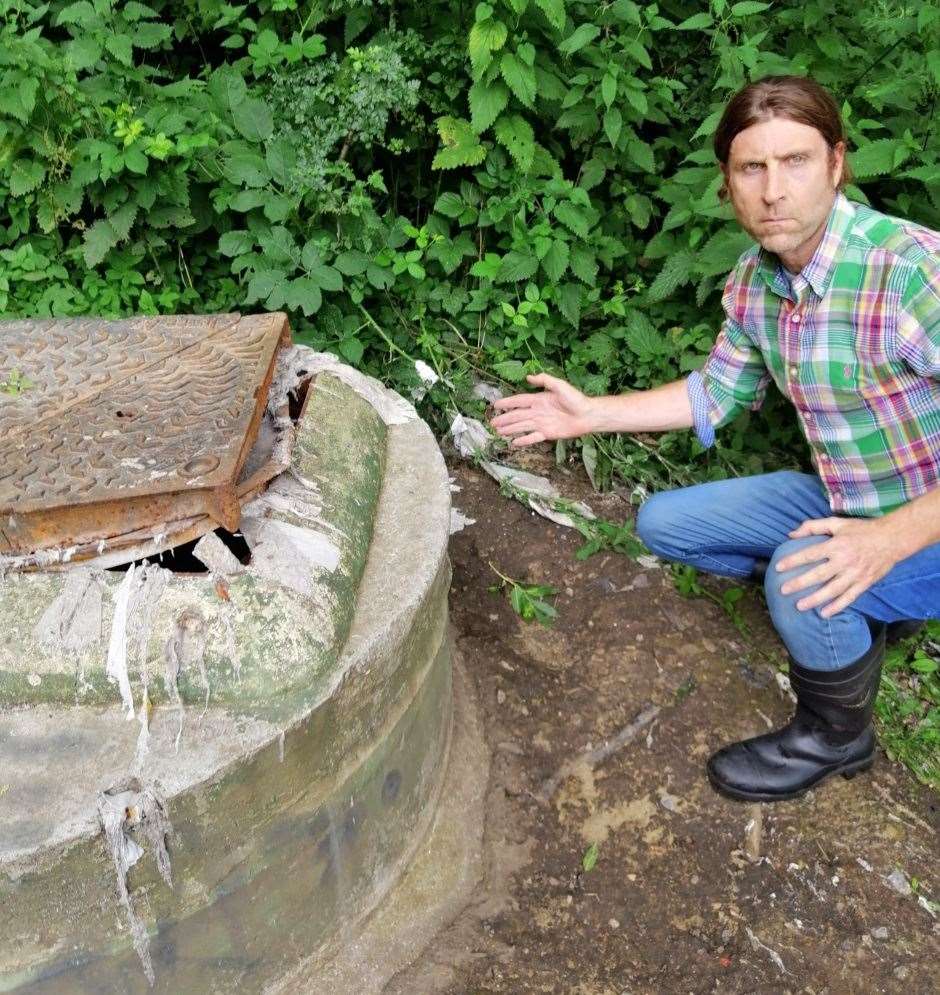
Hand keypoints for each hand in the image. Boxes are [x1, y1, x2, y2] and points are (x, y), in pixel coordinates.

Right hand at [489, 373, 593, 446]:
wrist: (588, 415)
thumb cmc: (576, 399)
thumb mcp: (560, 386)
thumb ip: (544, 380)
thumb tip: (528, 377)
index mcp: (539, 400)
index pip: (519, 401)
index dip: (507, 403)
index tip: (496, 405)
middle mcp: (538, 412)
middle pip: (517, 416)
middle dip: (504, 419)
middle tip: (492, 423)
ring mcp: (541, 423)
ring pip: (521, 427)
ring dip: (510, 429)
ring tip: (499, 432)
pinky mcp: (547, 433)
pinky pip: (532, 437)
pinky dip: (523, 440)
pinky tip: (514, 443)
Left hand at [775, 516, 899, 617]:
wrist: (892, 539)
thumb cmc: (861, 530)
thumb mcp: (837, 523)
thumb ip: (813, 526)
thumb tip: (791, 534)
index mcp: (836, 545)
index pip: (810, 554)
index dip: (793, 561)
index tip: (778, 567)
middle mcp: (845, 561)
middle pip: (818, 575)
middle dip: (800, 583)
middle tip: (783, 590)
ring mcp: (855, 574)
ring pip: (833, 590)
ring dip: (815, 599)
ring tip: (800, 606)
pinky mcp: (865, 583)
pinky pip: (849, 597)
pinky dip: (837, 606)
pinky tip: (824, 613)